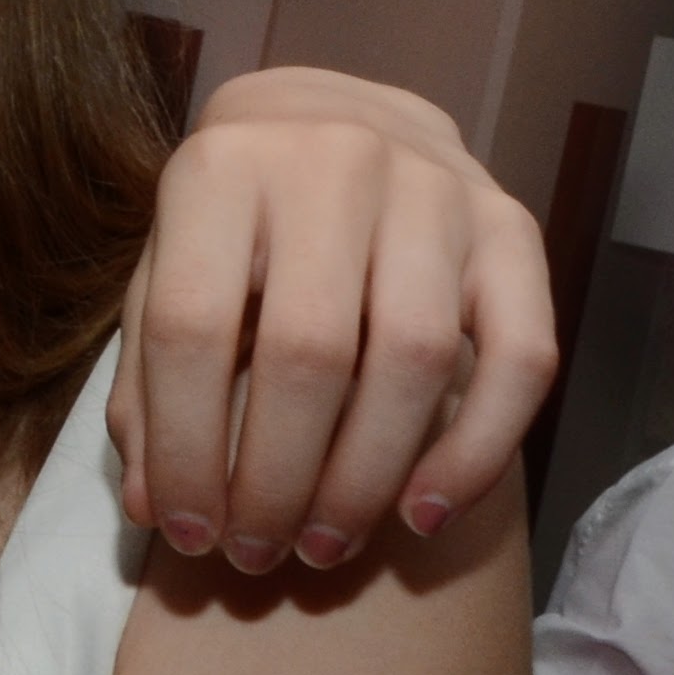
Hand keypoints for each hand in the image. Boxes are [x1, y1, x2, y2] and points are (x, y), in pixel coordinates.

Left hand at [112, 68, 554, 574]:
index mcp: (220, 168)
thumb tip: (160, 507)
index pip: (194, 328)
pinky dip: (476, 451)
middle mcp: (333, 162)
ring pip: (416, 361)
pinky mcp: (514, 227)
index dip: (186, 447)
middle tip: (258, 555)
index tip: (187, 532)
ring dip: (366, 479)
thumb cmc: (232, 224)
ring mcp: (437, 188)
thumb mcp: (165, 275)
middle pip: (309, 354)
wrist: (330, 120)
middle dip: (278, 480)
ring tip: (324, 546)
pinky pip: (523, 358)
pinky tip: (423, 513)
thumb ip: (150, 383)